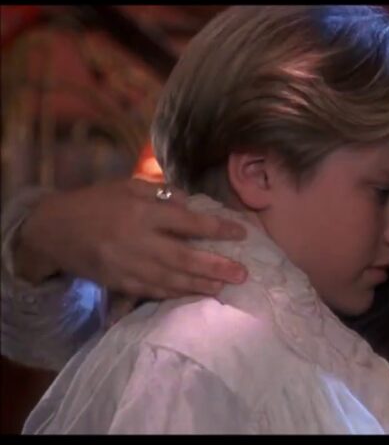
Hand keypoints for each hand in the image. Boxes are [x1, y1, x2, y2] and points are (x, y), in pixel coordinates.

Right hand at [14, 178, 247, 298]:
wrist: (52, 230)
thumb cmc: (96, 202)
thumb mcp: (127, 186)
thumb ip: (161, 193)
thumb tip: (193, 202)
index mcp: (141, 212)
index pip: (186, 221)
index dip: (216, 227)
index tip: (242, 233)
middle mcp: (137, 240)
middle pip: (183, 256)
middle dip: (215, 266)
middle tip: (242, 274)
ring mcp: (128, 265)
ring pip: (171, 278)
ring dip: (200, 285)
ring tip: (225, 288)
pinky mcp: (119, 282)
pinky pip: (152, 290)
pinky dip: (176, 294)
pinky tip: (195, 295)